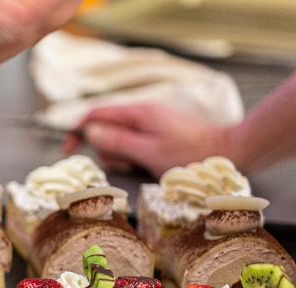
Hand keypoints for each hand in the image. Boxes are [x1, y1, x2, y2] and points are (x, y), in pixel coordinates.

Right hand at [63, 104, 237, 176]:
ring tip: (139, 166)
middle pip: (104, 129)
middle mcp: (141, 114)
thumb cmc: (189, 155)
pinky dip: (132, 156)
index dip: (77, 131)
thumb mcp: (148, 151)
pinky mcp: (156, 134)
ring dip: (120, 156)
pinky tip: (146, 164)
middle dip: (106, 149)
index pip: (95, 114)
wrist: (227, 153)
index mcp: (137, 113)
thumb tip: (89, 131)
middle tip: (126, 164)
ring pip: (117, 139)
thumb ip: (117, 140)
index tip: (68, 151)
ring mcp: (149, 123)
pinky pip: (132, 144)